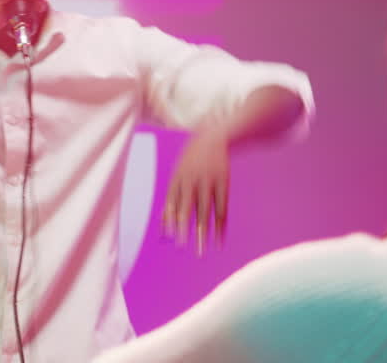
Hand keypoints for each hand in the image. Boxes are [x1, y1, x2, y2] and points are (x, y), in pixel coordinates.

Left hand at [163, 128, 229, 255]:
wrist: (214, 138)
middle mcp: (192, 181)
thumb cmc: (191, 160)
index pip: (171, 203)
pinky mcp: (223, 184)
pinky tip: (219, 240)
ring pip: (205, 212)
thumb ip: (171, 196)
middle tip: (182, 248)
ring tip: (201, 249)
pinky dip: (220, 226)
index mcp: (177, 178)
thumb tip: (163, 220)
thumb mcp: (177, 172)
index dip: (170, 220)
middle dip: (184, 229)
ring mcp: (209, 182)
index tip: (168, 238)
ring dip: (202, 232)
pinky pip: (221, 209)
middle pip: (187, 209)